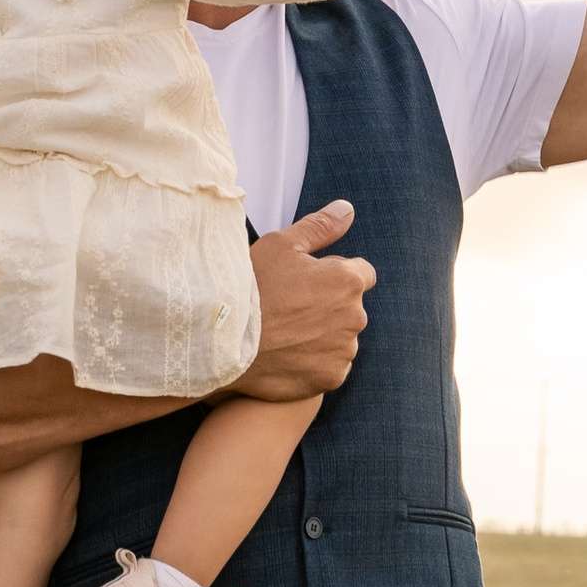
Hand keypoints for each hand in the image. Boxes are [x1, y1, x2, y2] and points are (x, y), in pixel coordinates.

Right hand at [235, 200, 374, 395]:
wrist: (224, 343)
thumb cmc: (251, 288)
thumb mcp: (280, 246)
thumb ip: (320, 227)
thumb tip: (347, 209)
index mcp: (347, 281)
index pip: (362, 273)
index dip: (334, 275)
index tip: (308, 281)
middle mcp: (355, 316)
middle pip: (351, 306)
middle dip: (330, 304)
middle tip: (290, 306)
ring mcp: (344, 350)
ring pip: (341, 336)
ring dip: (323, 333)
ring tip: (286, 332)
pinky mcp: (332, 377)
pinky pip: (332, 365)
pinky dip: (316, 360)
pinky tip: (289, 353)